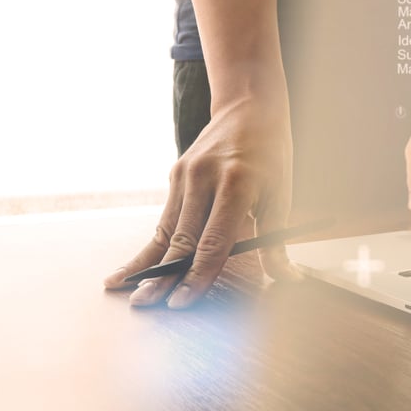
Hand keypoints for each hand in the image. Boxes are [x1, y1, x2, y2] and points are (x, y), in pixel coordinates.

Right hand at [103, 95, 296, 307]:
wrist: (248, 106)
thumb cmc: (271, 154)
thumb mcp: (282, 195)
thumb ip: (276, 241)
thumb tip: (287, 279)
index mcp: (236, 185)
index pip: (214, 242)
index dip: (197, 275)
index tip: (181, 303)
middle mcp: (205, 179)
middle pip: (181, 239)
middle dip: (162, 276)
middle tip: (144, 304)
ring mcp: (185, 175)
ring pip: (165, 229)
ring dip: (144, 262)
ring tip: (122, 288)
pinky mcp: (176, 175)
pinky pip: (165, 217)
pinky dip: (152, 244)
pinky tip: (132, 265)